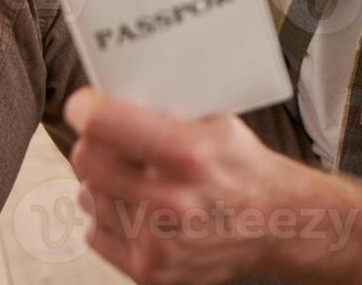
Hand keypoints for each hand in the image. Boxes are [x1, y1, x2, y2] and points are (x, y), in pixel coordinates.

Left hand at [64, 88, 326, 283]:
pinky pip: (96, 233)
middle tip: (106, 138)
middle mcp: (171, 201)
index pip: (105, 125)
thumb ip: (167, 112)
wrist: (277, 225)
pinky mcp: (150, 271)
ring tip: (133, 176)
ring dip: (103, 182)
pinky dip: (108, 218)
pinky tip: (134, 207)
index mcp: (190, 154)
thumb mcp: (217, 124)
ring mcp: (158, 242)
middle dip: (93, 143)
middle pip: (88, 160)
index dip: (85, 109)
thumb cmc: (243, 167)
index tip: (84, 104)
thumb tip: (112, 94)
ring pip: (88, 196)